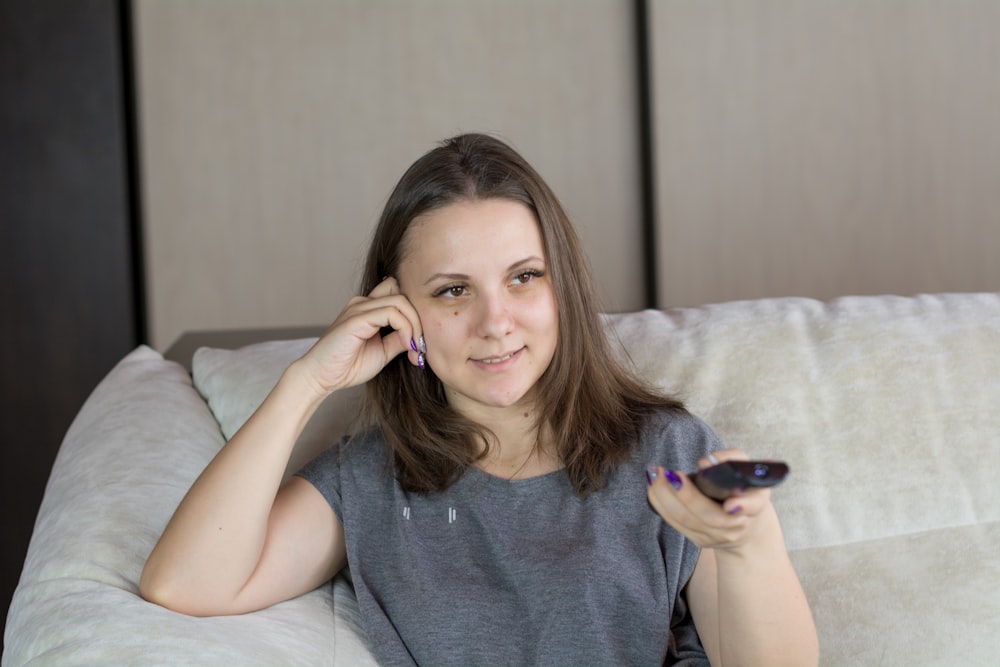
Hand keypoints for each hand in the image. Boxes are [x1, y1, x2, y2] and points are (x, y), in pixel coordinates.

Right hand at [294, 277, 422, 395]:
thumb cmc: (347, 366)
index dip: (415, 314)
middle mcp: (363, 303)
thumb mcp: (383, 352)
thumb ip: (399, 339)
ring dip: (414, 325)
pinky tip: (407, 346)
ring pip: (400, 301)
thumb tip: (420, 336)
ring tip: (415, 348)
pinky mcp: (356, 319)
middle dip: (419, 319)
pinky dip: (405, 328)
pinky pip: (391, 313)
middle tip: (421, 347)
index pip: (399, 294)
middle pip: (403, 293)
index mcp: (368, 308)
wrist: (321, 377)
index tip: (419, 344)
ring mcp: (359, 308)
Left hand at [646, 449, 774, 554]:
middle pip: (710, 516)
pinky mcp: (700, 540)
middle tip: (668, 473)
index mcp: (754, 504)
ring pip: (688, 521)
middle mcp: (737, 525)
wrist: (746, 524)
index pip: (751, 507)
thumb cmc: (744, 489)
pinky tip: (652, 487)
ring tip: (655, 475)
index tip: (729, 504)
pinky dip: (661, 505)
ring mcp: (717, 537)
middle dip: (686, 495)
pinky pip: (677, 524)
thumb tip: (705, 463)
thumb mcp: (747, 469)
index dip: (742, 506)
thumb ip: (732, 459)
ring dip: (666, 497)